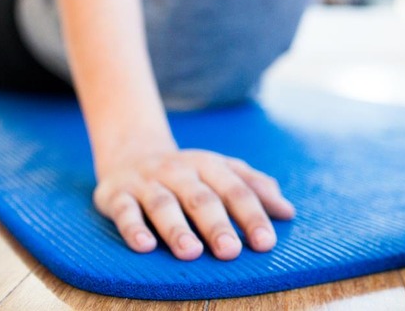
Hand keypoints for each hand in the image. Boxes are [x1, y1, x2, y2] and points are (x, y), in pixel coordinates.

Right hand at [92, 147, 294, 259]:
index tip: (266, 243)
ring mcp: (147, 182)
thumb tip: (287, 212)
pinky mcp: (116, 195)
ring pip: (163, 204)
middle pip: (202, 198)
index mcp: (210, 166)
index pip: (236, 190)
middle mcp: (180, 171)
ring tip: (191, 253)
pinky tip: (144, 246)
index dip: (252, 216)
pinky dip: (133, 228)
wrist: (131, 152)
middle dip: (217, 225)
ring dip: (176, 229)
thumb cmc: (190, 173)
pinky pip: (124, 211)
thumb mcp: (223, 173)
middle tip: (231, 252)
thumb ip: (255, 188)